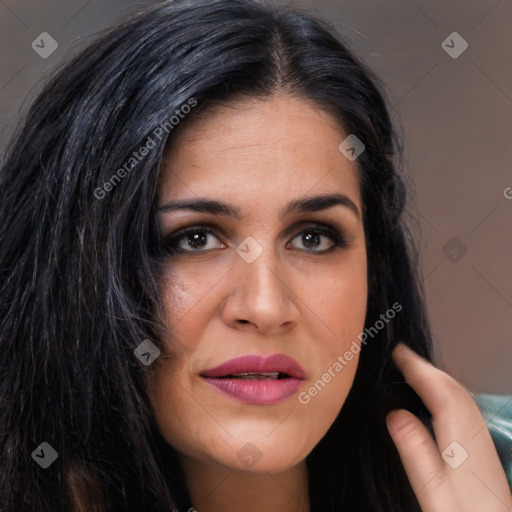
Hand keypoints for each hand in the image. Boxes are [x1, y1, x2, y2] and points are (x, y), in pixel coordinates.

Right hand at [386, 342, 511, 511]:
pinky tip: (436, 397)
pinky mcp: (482, 447)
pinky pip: (463, 405)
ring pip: (460, 395)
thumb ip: (414, 450)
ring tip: (415, 369)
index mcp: (460, 438)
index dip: (418, 368)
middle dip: (427, 367)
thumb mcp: (431, 489)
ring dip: (437, 377)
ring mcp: (481, 439)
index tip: (398, 351)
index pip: (440, 391)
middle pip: (452, 388)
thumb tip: (394, 414)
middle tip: (402, 354)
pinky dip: (446, 391)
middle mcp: (474, 432)